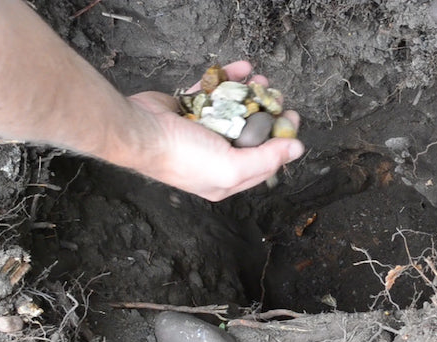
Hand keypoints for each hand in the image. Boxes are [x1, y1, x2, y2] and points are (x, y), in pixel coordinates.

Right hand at [126, 61, 303, 200]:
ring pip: (234, 111)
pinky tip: (241, 68)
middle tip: (278, 97)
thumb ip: (266, 159)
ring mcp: (200, 133)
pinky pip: (214, 93)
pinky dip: (228, 79)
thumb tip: (297, 150)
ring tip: (262, 79)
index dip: (281, 141)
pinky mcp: (188, 110)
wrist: (139, 131)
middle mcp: (214, 158)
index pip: (263, 163)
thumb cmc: (183, 156)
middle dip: (267, 113)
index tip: (292, 119)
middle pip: (250, 134)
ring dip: (251, 93)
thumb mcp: (231, 167)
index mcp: (225, 179)